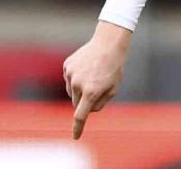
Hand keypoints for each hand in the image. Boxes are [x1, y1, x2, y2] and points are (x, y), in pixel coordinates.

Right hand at [63, 21, 131, 139]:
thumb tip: (86, 111)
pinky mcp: (67, 66)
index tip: (76, 136)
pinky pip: (69, 79)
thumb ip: (99, 104)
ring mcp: (71, 74)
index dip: (78, 127)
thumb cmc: (113, 68)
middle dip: (84, 101)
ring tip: (93, 75)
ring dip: (80, 89)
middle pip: (76, 103)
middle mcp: (78, 84)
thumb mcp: (112, 89)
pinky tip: (86, 67)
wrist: (108, 44)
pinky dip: (76, 77)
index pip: (81, 115)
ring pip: (71, 91)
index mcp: (91, 91)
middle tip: (96, 88)